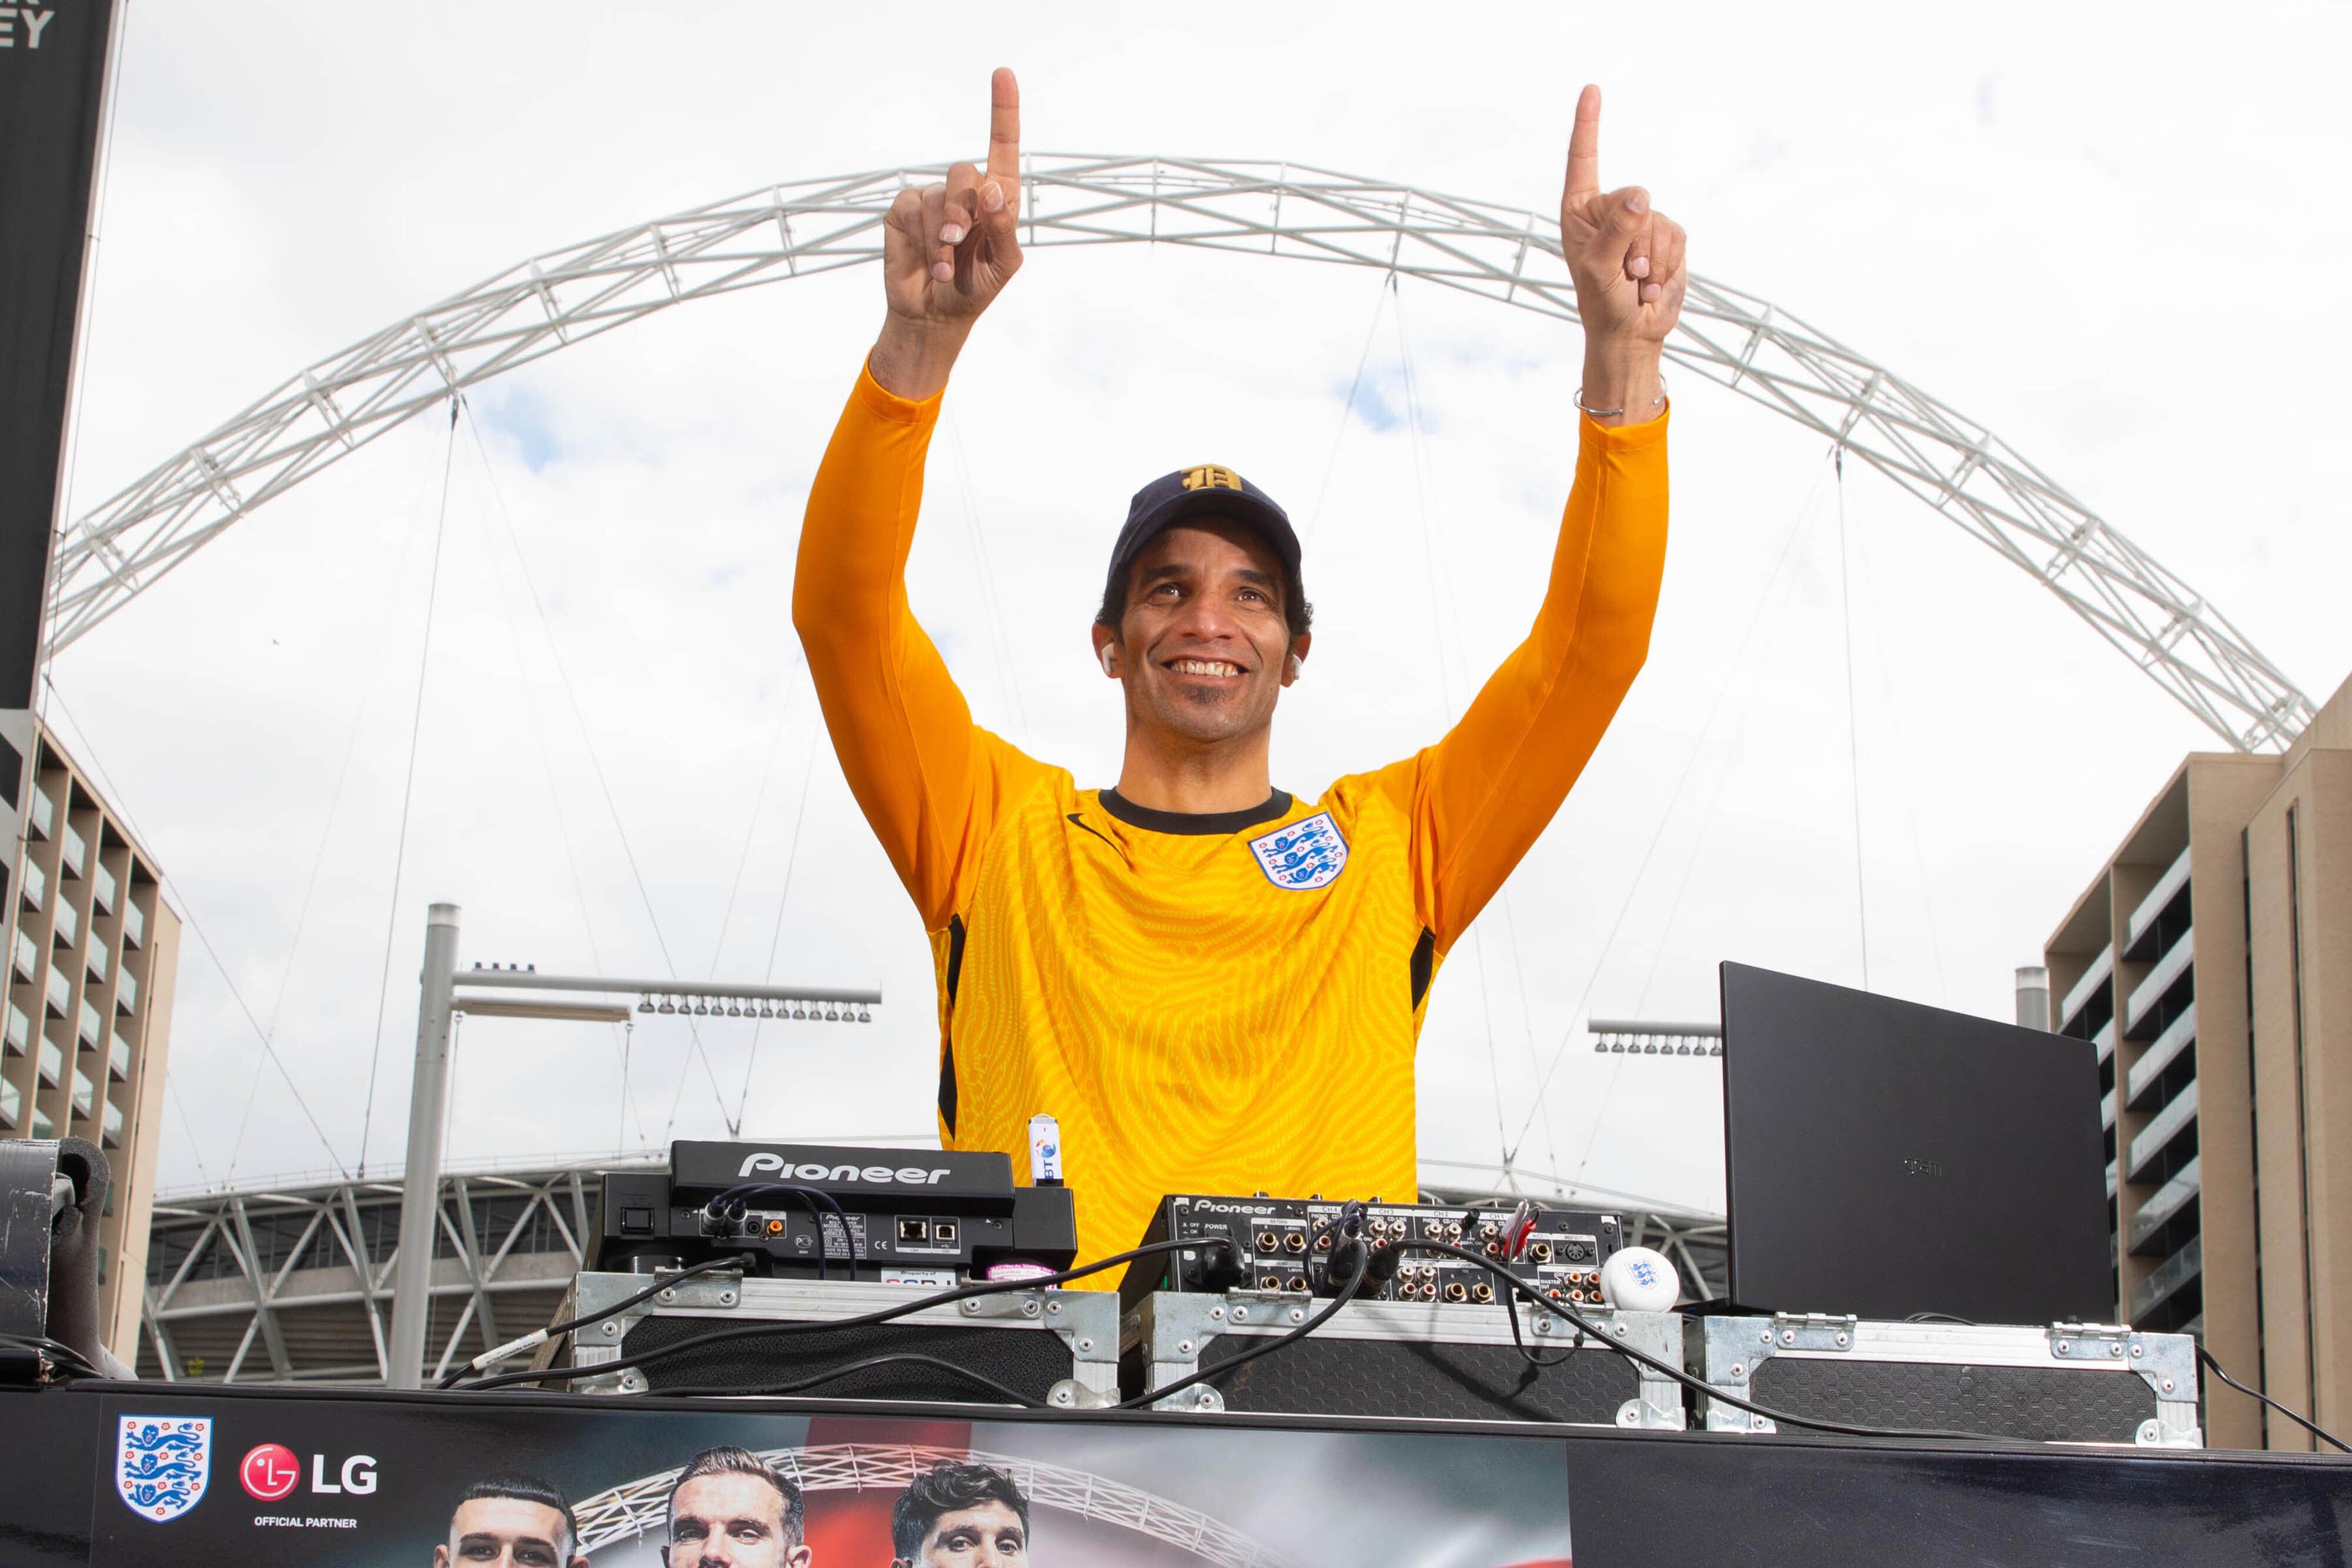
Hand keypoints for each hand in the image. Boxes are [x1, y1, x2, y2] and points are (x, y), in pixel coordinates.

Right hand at [871, 68, 1023, 398]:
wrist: (934, 316)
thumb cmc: (974, 289)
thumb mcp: (1004, 266)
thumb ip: (1004, 228)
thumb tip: (995, 189)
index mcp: (996, 199)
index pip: (1001, 147)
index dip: (1003, 110)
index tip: (1003, 73)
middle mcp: (964, 193)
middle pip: (964, 171)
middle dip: (964, 209)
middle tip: (960, 241)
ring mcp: (932, 200)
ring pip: (937, 195)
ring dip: (942, 235)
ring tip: (946, 265)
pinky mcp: (904, 212)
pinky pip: (912, 208)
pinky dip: (923, 239)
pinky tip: (930, 262)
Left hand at [1558, 86, 1685, 419]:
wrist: (1631, 335)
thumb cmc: (1602, 303)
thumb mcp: (1599, 267)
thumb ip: (1618, 229)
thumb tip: (1641, 195)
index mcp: (1580, 211)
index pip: (1584, 160)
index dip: (1589, 124)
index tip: (1592, 89)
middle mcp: (1610, 211)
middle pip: (1635, 199)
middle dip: (1635, 242)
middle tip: (1625, 275)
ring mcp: (1641, 223)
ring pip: (1659, 221)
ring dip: (1652, 261)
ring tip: (1636, 284)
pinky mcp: (1667, 237)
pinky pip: (1677, 237)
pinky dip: (1668, 267)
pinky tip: (1651, 286)